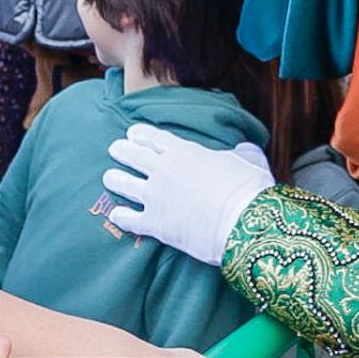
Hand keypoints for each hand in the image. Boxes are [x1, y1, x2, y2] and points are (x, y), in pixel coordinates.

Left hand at [102, 124, 273, 265]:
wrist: (242, 221)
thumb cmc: (248, 188)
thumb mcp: (250, 161)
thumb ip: (243, 152)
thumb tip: (244, 148)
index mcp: (185, 151)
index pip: (155, 138)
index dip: (141, 134)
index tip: (132, 133)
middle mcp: (164, 170)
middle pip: (134, 156)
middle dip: (122, 151)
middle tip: (114, 149)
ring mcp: (156, 196)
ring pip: (125, 184)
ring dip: (115, 179)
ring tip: (108, 177)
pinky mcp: (154, 223)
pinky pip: (130, 219)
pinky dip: (121, 216)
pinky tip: (115, 215)